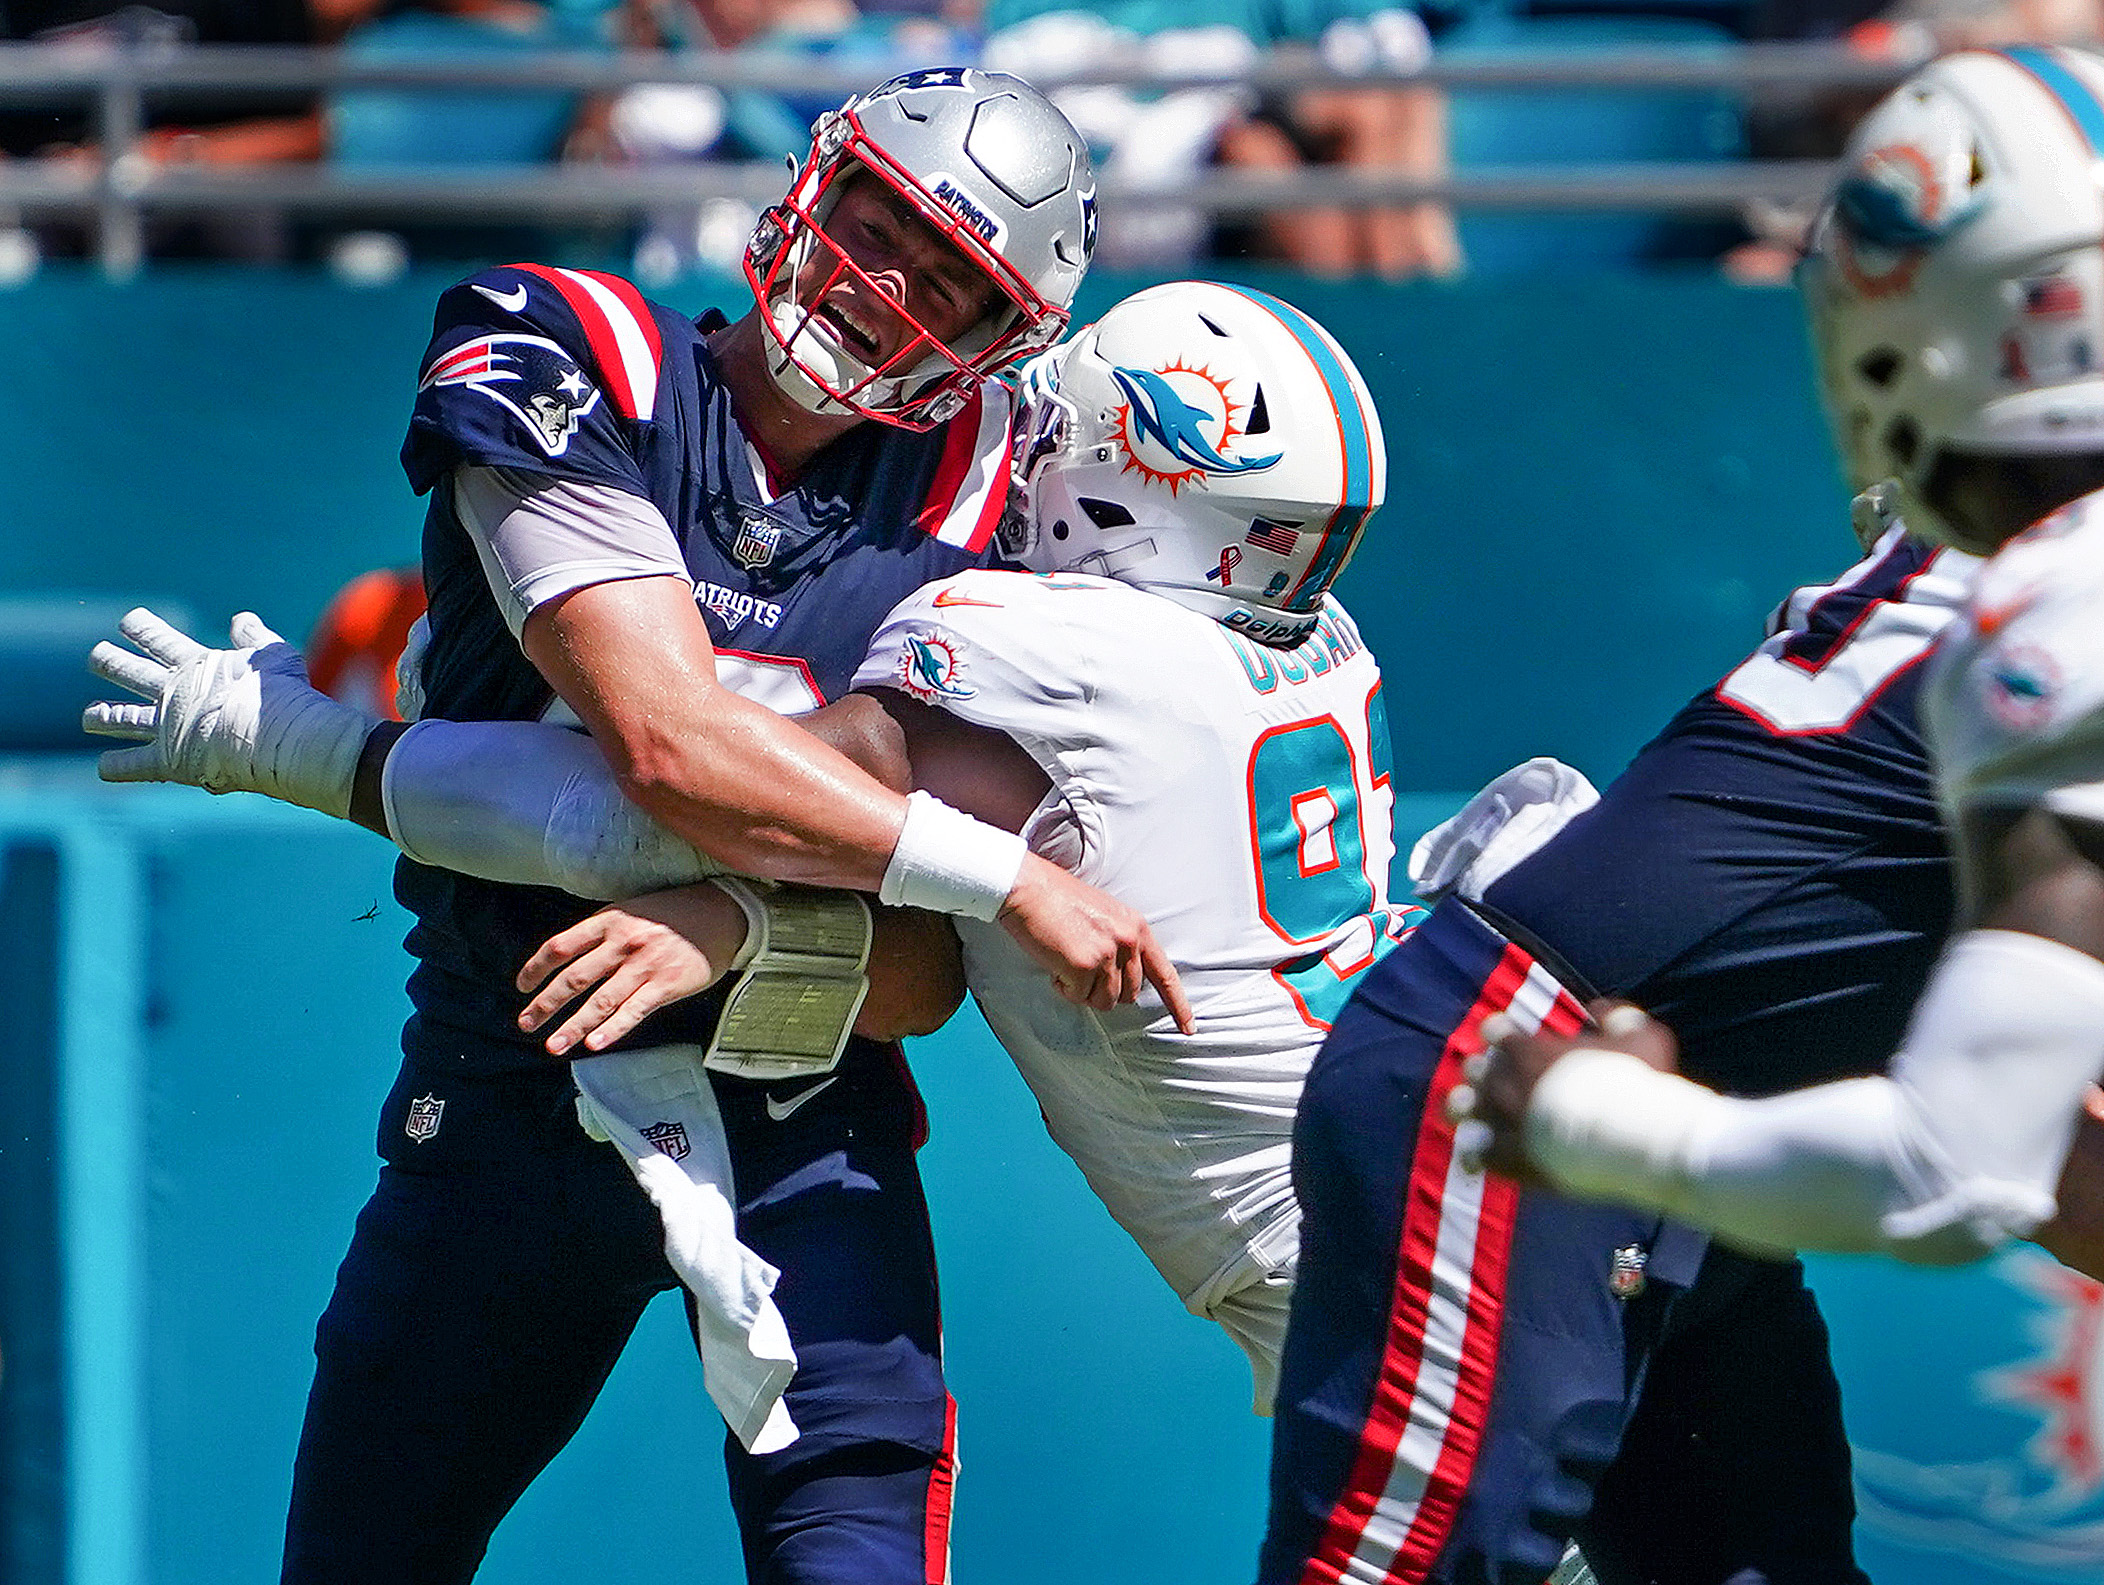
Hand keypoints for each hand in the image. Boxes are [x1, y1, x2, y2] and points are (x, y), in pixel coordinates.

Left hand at [83, 607, 372, 818]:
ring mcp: (164, 726)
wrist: (270, 735)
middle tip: (97, 656)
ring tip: (89, 716)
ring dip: (101, 715)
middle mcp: (170, 692)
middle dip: (109, 661)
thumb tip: (242, 619)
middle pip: (127, 670)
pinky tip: (105, 768)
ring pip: (119, 718)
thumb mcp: (273, 655)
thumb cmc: (278, 695)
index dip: (139, 626)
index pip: (156, 638)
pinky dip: (117, 767)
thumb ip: (255, 637)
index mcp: (193, 665)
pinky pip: (131, 766)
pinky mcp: (165, 760)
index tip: (128, 620)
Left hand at [516, 882, 752, 1056]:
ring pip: (600, 1001)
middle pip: (574, 978)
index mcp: (609, 921)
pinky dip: (612, 1030)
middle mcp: (623, 943)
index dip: (536, 968)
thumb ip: (602, 932)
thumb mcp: (632, 910)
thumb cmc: (673, 914)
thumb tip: (568, 959)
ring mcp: (645, 966)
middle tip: (526, 1023)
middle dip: (546, 1004)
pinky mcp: (666, 985)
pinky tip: (594, 1044)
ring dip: (573, 1027)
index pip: (561, 947)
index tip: (522, 987)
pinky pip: (634, 1011)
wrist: (722, 913)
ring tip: (553, 1046)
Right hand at [998, 853, 1194, 1033]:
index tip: (1189, 1028)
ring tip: (1066, 962)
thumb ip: (1120, 944)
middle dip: (1103, 991)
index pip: (1165, 974)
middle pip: (1128, 995)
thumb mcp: (1105, 917)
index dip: (1179, 1005)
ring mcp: (1108, 954)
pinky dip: (1062, 986)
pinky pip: (1076, 996)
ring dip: (1081, 990)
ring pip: (1103, 1001)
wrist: (1029, 889)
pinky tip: (1054, 962)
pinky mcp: (1085, 965)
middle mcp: (1129, 941)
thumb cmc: (1059, 902)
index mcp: (1137, 928)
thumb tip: (1121, 979)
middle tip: (1080, 970)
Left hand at [1448, 1000, 1678, 1180]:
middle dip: (1483, 1071)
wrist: (1629, 1140)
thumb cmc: (1637, 1084)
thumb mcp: (1642, 1037)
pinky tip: (1480, 1156)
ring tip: (1475, 1113)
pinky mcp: (1507, 1158)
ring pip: (1462, 1108)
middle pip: (1475, 1069)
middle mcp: (1506, 1082)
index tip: (1507, 1038)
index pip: (1494, 1030)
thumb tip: (1602, 1011)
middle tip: (1498, 1079)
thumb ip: (1619, 1018)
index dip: (1499, 1032)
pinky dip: (1476, 1152)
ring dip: (1467, 1107)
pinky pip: (1475, 1153)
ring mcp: (1502, 1121)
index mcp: (1529, 1050)